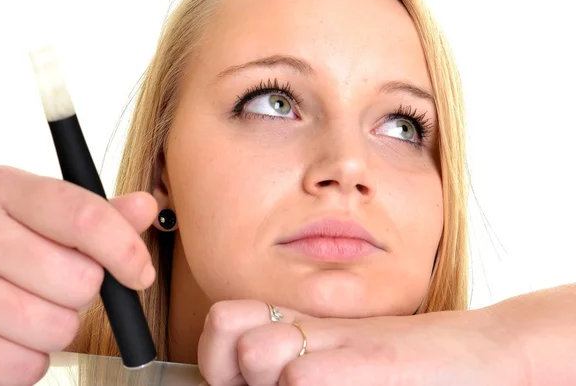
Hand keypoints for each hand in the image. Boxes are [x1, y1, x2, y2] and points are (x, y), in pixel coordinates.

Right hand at [0, 166, 157, 385]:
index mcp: (6, 191)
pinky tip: (14, 332)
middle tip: (61, 279)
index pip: (85, 219)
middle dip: (87, 288)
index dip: (125, 250)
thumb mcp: (38, 207)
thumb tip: (144, 209)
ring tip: (35, 303)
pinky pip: (23, 367)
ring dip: (60, 325)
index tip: (141, 272)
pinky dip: (30, 359)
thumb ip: (96, 212)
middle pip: (80, 281)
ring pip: (57, 329)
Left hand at [198, 299, 527, 385]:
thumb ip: (311, 363)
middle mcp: (314, 329)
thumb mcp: (348, 357)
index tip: (239, 377)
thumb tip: (278, 376)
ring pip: (256, 354)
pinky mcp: (370, 361)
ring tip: (308, 385)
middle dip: (242, 376)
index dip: (219, 356)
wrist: (483, 351)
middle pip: (232, 342)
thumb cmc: (414, 365)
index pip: (224, 322)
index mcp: (306, 328)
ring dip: (271, 381)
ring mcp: (340, 343)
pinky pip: (300, 375)